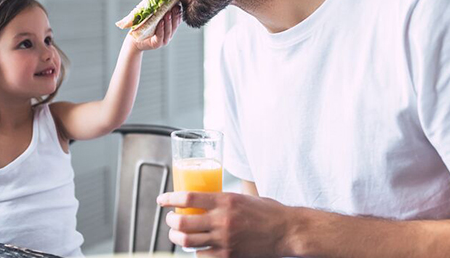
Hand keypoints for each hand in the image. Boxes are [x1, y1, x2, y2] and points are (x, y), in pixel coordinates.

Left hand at [132, 5, 181, 50]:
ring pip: (168, 31)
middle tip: (175, 7)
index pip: (176, 21)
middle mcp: (168, 35)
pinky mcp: (156, 44)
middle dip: (175, 16)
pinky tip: (161, 22)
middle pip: (174, 25)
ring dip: (169, 22)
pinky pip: (160, 37)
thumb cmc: (142, 27)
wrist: (134, 40)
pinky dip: (161, 29)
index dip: (178, 13)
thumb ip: (157, 10)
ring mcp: (163, 40)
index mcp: (168, 28)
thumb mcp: (151, 17)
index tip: (178, 4)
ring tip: (168, 13)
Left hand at [157, 191, 291, 256]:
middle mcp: (222, 219)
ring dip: (176, 237)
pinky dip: (196, 251)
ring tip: (177, 234)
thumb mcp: (244, 197)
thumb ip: (224, 200)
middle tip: (170, 219)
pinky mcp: (228, 256)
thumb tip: (206, 199)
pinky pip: (201, 255)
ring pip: (186, 241)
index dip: (170, 198)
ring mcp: (224, 240)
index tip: (162, 200)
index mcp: (226, 200)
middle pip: (182, 221)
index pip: (188, 197)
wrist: (288, 232)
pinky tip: (197, 247)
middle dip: (171, 221)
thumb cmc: (268, 212)